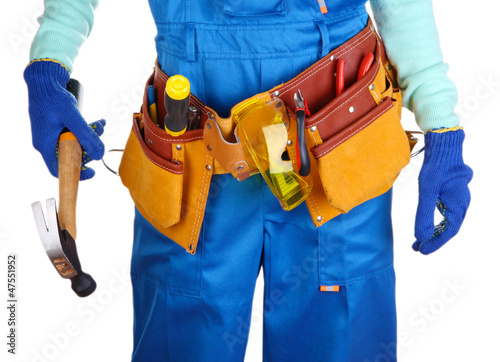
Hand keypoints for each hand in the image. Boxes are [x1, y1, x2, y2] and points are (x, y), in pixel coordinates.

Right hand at [24, 59, 104, 179]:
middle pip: (71, 155)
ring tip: (101, 124)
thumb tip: (99, 155)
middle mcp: (47, 143)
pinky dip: (86, 129)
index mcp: (45, 145)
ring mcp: (52, 135)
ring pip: (75, 143)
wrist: (44, 79)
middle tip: (100, 135)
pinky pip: (74, 133)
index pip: (59, 169)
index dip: (76, 174)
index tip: (93, 171)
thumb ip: (86, 136)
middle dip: (89, 147)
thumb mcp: (72, 118)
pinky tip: (98, 121)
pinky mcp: (57, 127)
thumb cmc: (53, 97)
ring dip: (90, 135)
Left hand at [413, 127, 472, 254]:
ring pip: (448, 222)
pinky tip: (427, 224)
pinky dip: (437, 222)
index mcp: (457, 205)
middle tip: (416, 247)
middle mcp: (462, 204)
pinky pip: (447, 213)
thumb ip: (424, 215)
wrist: (445, 147)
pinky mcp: (453, 194)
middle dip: (433, 240)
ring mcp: (459, 199)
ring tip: (418, 240)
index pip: (448, 231)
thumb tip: (420, 236)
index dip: (435, 243)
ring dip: (434, 232)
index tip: (421, 251)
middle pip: (449, 229)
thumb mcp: (427, 192)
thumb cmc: (436, 168)